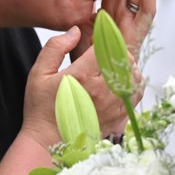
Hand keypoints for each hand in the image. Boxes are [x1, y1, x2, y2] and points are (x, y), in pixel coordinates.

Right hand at [22, 27, 142, 146]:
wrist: (47, 143)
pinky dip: (133, 85)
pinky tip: (123, 82)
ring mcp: (111, 106)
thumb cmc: (41, 109)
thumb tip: (75, 31)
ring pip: (133, 77)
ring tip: (116, 66)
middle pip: (123, 61)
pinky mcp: (117, 118)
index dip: (103, 40)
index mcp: (81, 76)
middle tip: (107, 52)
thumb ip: (55, 48)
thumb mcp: (39, 73)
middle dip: (117, 52)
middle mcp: (100, 90)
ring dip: (128, 68)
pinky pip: (135, 96)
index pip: (105, 48)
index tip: (97, 40)